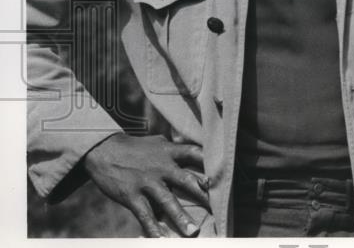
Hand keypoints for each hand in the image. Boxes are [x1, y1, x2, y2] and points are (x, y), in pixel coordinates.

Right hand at [82, 133, 209, 237]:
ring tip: (193, 232)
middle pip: (186, 180)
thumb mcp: (158, 142)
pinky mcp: (132, 196)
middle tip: (217, 208)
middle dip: (202, 195)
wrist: (103, 151)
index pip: (194, 153)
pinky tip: (160, 239)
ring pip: (167, 202)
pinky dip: (152, 228)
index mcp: (170, 151)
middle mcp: (161, 166)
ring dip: (181, 218)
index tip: (223, 172)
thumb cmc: (135, 147)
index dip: (210, 162)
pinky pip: (145, 215)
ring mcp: (146, 182)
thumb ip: (175, 148)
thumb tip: (196, 150)